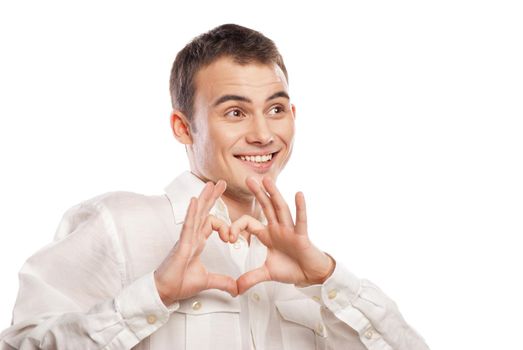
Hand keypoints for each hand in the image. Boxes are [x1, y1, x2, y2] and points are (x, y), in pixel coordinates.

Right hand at [154, 180, 237, 305]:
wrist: (165, 292)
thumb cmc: (178, 283)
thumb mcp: (207, 281)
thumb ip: (222, 282)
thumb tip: (236, 288)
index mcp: (197, 242)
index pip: (210, 223)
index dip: (224, 226)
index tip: (232, 239)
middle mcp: (191, 236)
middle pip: (203, 211)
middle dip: (212, 196)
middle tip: (221, 182)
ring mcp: (186, 238)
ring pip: (196, 213)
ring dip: (204, 198)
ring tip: (211, 184)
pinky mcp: (181, 244)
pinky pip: (187, 225)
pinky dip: (192, 212)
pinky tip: (195, 201)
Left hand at [230, 177, 335, 293]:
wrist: (311, 275)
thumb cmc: (292, 269)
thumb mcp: (267, 273)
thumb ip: (251, 278)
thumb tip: (236, 288)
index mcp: (268, 235)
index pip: (249, 223)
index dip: (237, 227)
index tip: (228, 238)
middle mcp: (278, 228)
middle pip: (266, 207)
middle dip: (257, 193)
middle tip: (248, 179)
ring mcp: (290, 230)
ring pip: (281, 209)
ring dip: (274, 194)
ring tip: (267, 180)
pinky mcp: (302, 236)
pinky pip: (301, 220)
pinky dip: (300, 208)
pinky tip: (298, 194)